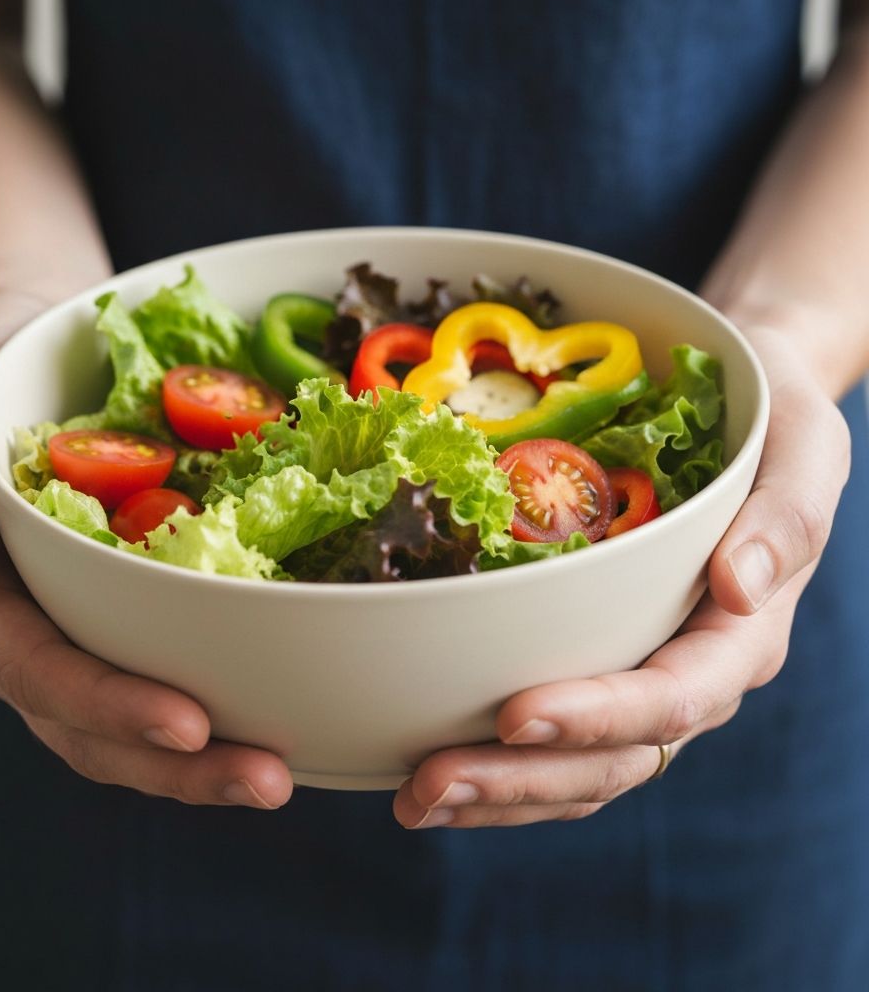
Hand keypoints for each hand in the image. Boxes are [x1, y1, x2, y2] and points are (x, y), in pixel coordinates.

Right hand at [0, 293, 293, 808]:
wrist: (40, 352)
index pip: (31, 664)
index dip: (104, 703)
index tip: (187, 723)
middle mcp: (20, 628)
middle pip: (84, 724)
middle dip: (173, 765)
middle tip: (266, 781)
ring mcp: (70, 632)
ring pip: (123, 730)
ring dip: (200, 765)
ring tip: (277, 777)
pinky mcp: (118, 619)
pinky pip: (157, 681)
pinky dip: (209, 716)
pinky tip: (271, 728)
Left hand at [393, 325, 850, 828]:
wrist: (745, 413)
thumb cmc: (769, 422)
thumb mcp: (802, 448)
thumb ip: (785, 517)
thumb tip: (742, 586)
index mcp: (741, 636)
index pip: (673, 697)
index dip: (595, 716)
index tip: (512, 715)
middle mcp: (692, 675)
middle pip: (612, 758)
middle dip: (521, 779)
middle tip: (429, 785)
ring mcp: (643, 681)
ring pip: (578, 771)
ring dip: (497, 793)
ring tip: (413, 801)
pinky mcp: (602, 670)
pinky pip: (558, 745)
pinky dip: (500, 768)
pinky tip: (437, 773)